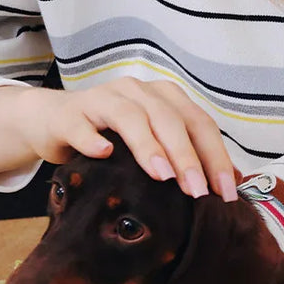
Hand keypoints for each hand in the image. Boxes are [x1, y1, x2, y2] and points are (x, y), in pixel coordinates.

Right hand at [0, 77, 236, 200]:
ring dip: (148, 145)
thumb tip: (230, 183)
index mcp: (163, 97)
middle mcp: (137, 91)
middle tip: (198, 191)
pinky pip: (82, 125)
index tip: (226, 191)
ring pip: (130, 116)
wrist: (53, 121)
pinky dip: (93, 139)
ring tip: (162, 175)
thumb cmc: (111, 138)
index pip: (198, 122)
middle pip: (168, 119)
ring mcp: (102, 98)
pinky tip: (103, 154)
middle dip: (187, 156)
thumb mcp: (152, 144)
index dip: (215, 155)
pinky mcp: (70, 114)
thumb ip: (186, 156)